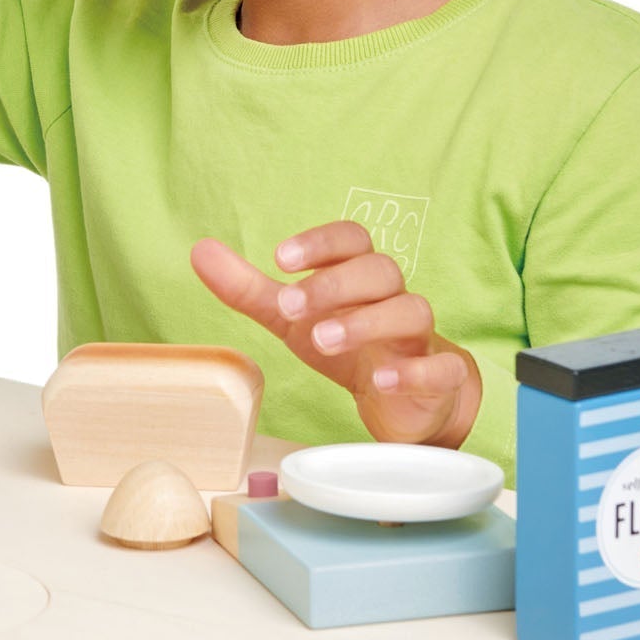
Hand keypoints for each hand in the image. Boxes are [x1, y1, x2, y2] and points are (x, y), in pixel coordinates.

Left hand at [190, 221, 480, 448]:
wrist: (411, 400)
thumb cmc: (350, 345)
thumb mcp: (293, 318)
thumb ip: (249, 287)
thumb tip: (199, 249)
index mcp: (360, 277)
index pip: (352, 239)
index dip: (320, 243)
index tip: (280, 258)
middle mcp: (394, 299)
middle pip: (381, 270)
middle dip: (334, 284)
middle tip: (290, 306)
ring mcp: (421, 338)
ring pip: (412, 311)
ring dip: (366, 321)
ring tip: (322, 339)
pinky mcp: (439, 379)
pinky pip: (440, 367)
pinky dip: (413, 370)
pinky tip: (380, 380)